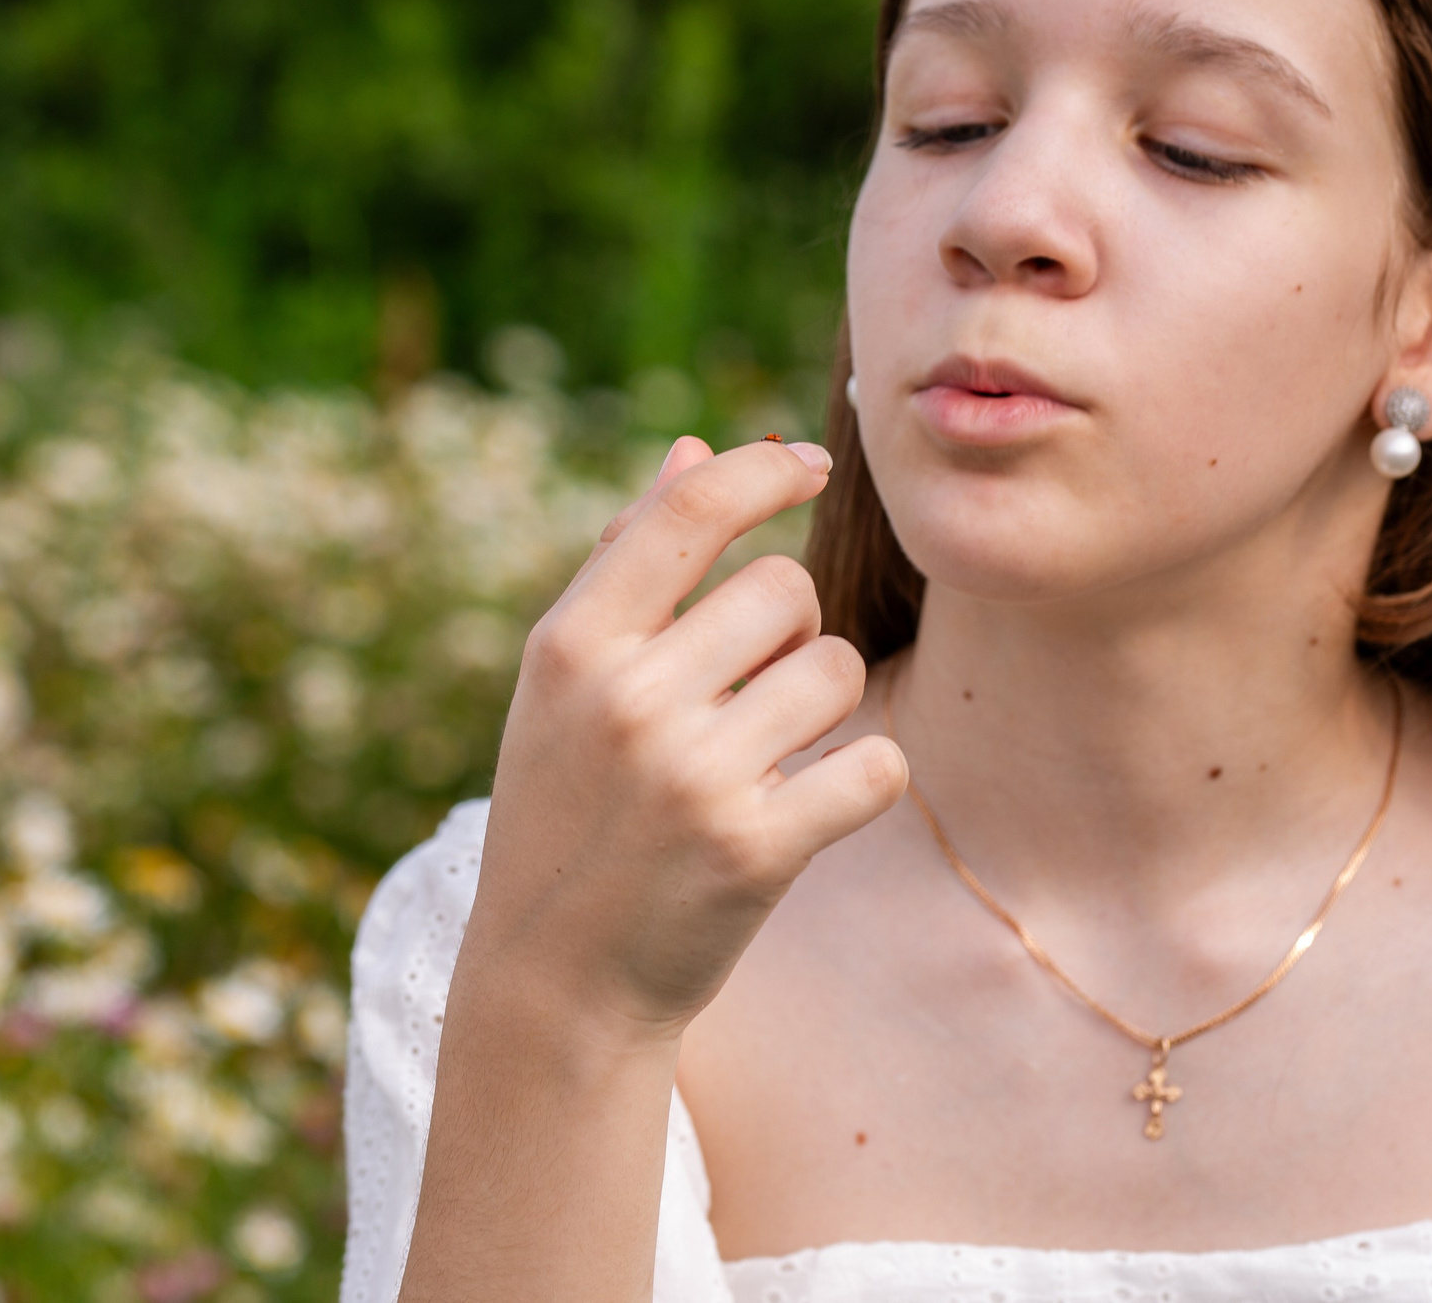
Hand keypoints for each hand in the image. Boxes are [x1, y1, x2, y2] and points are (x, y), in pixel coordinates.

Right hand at [461, 435, 909, 1039]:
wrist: (557, 980)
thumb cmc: (567, 808)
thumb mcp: (563, 684)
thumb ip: (626, 562)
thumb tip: (695, 450)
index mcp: (572, 645)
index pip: (691, 510)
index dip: (766, 470)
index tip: (812, 465)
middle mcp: (627, 699)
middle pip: (785, 589)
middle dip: (790, 630)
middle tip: (750, 690)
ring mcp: (691, 776)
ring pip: (835, 669)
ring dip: (823, 705)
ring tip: (769, 752)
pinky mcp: (755, 848)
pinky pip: (873, 763)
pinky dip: (861, 778)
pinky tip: (814, 802)